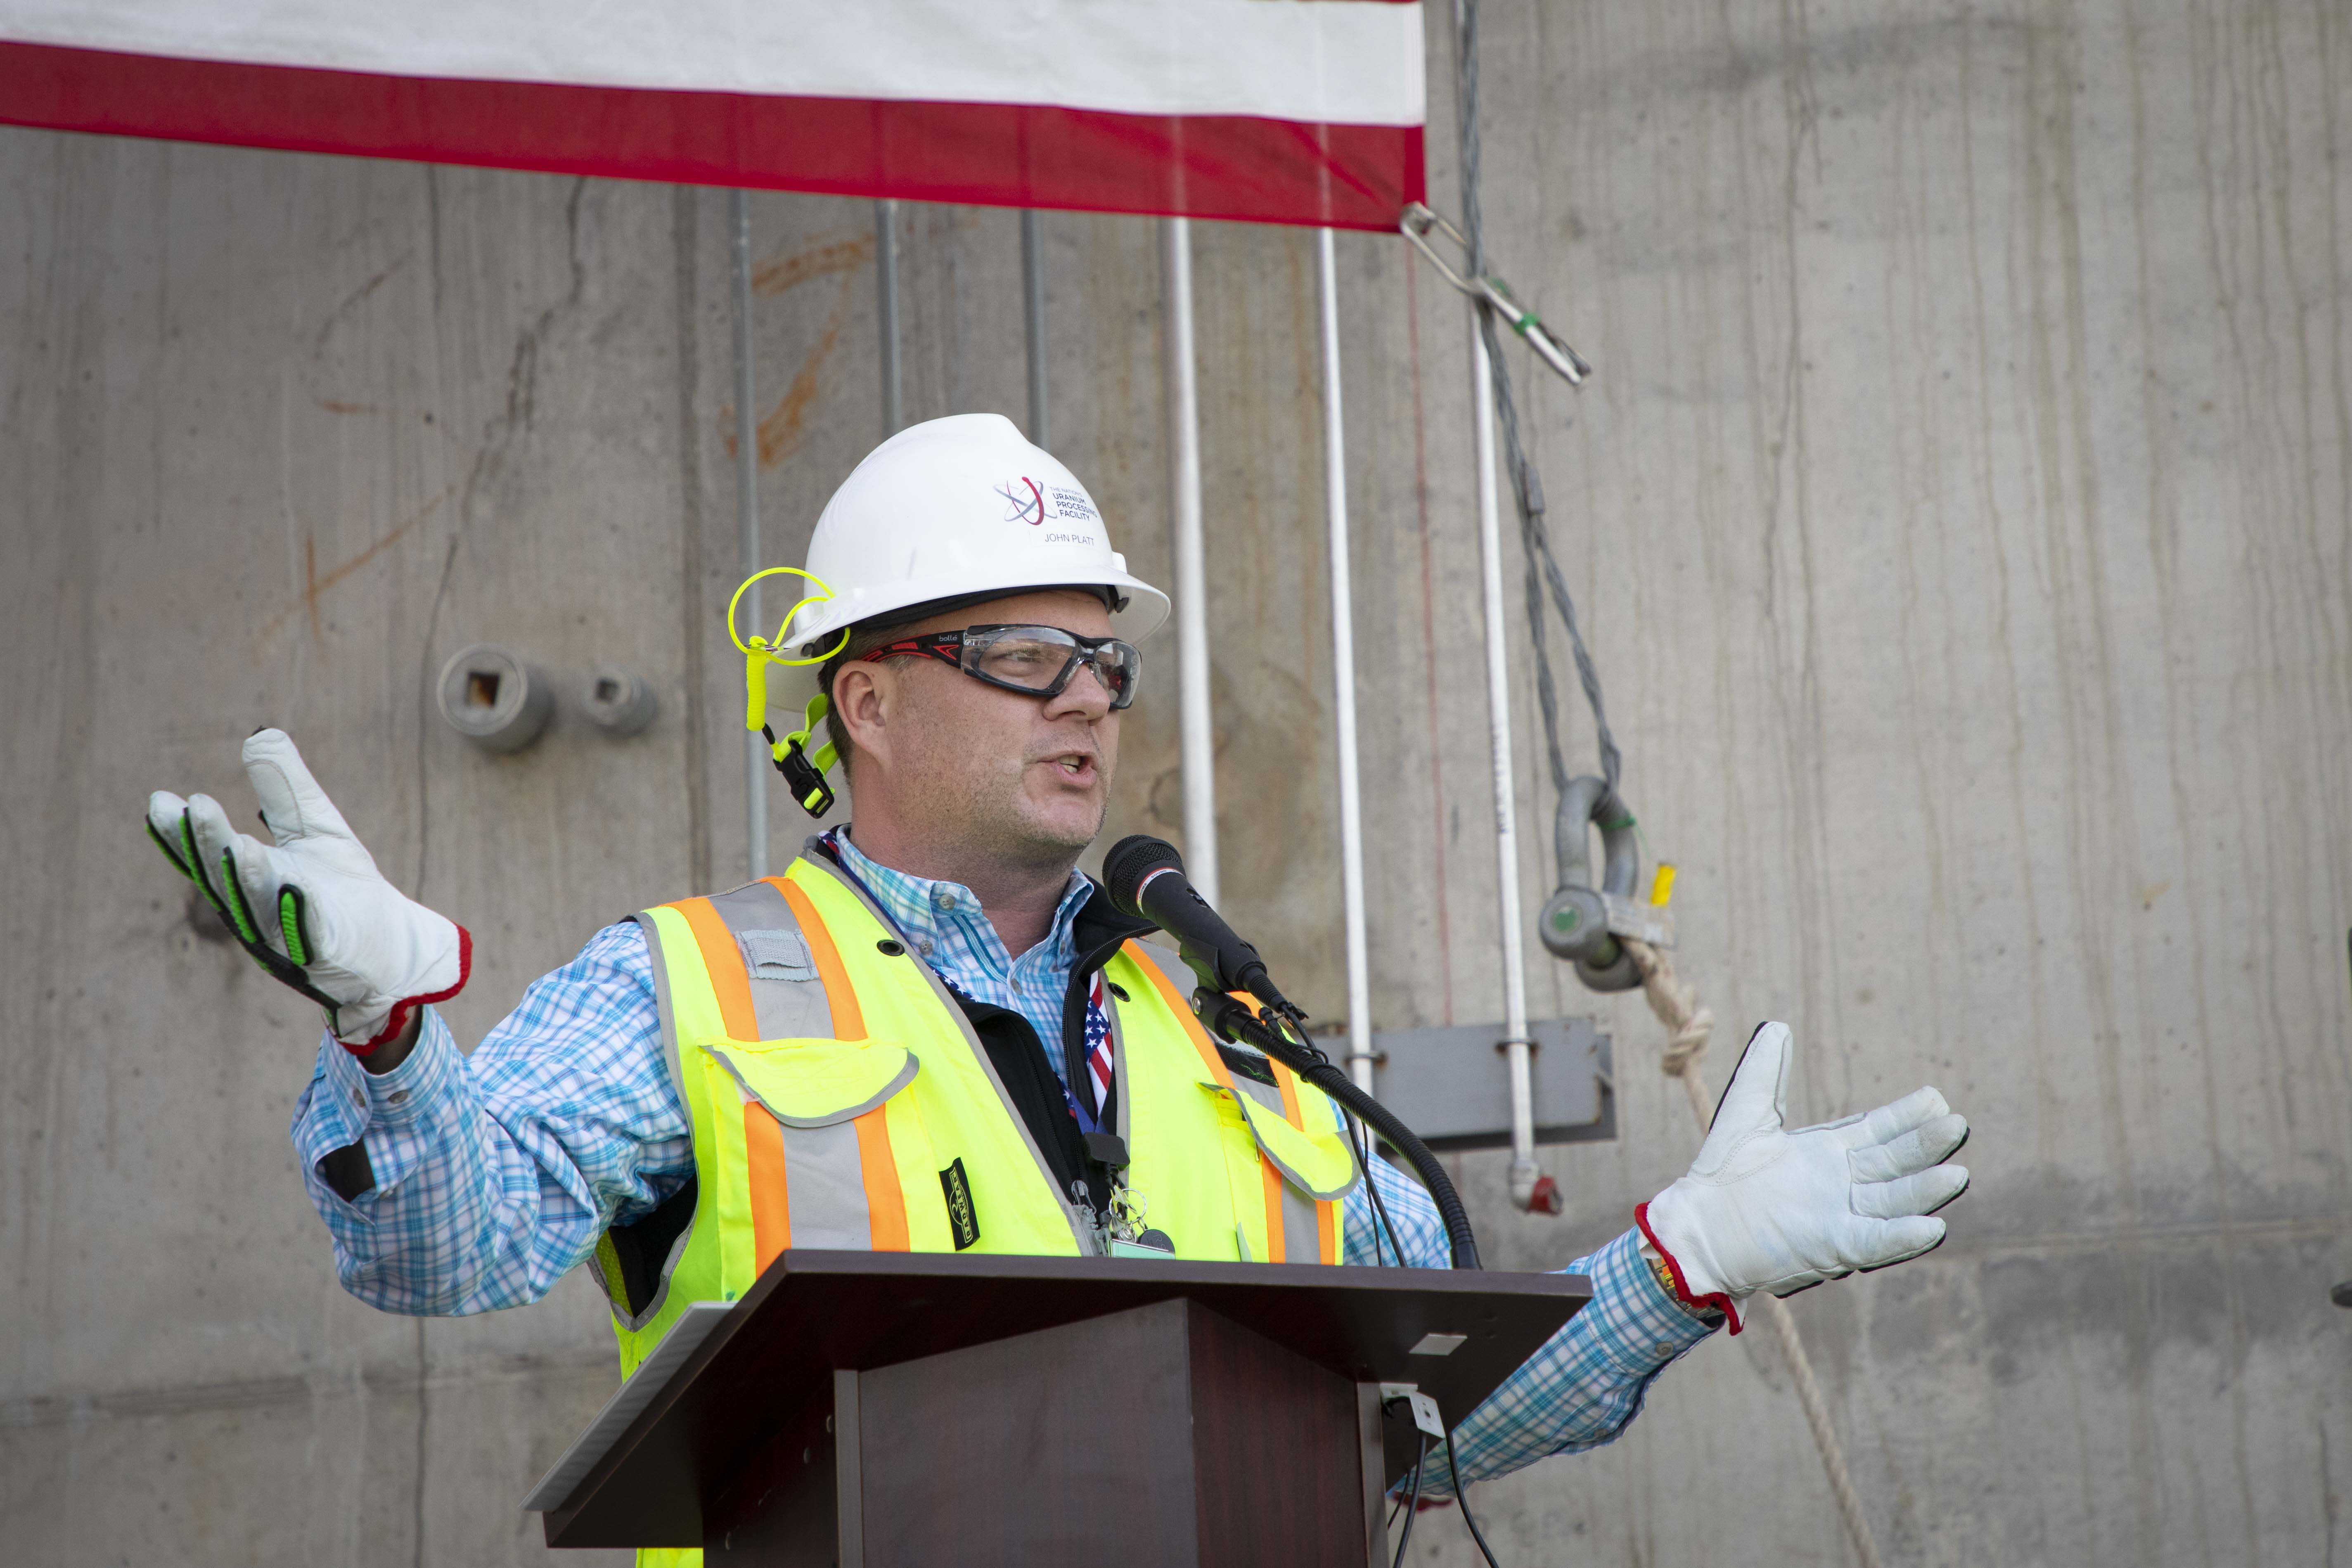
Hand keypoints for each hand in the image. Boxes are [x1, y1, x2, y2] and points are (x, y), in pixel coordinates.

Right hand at [148, 729, 468, 1051]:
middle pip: (225, 878)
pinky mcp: (326, 949)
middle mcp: (258, 908)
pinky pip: (308, 932)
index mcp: (249, 879)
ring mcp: (289, 934)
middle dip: (207, 846)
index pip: (208, 855)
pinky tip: (293, 886)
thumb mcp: (315, 826)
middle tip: (194, 807)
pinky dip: (297, 911)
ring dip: (247, 877)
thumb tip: (261, 734)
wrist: (391, 944)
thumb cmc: (344, 887)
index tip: (160, 801)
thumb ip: (285, 788)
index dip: (181, 833)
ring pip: (259, 907)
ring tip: (237, 844)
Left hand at [1638, 1022, 1967, 1330]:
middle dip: (1925, 1146)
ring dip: (1925, 1190)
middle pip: (1894, 1163)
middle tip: (1957, 1125)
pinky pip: (1873, 1241)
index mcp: (1829, 1153)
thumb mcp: (1747, 1112)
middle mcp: (1842, 1185)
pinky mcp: (1830, 1247)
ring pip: (1893, 1201)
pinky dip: (1900, 1236)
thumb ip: (1765, 1071)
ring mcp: (1840, 1217)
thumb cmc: (1721, 1173)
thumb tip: (1777, 1026)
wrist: (1697, 1225)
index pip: (1878, 1131)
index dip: (1907, 1117)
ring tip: (1957, 1175)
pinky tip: (1931, 1227)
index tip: (1936, 1098)